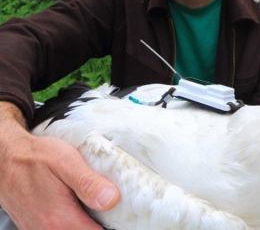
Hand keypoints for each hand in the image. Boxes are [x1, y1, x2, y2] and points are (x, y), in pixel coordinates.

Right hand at [0, 103, 119, 229]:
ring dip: (89, 223)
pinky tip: (84, 208)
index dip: (115, 226)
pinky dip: (75, 222)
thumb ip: (88, 182)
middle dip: (102, 224)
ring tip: (102, 208)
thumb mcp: (66, 161)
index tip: (126, 215)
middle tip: (116, 209)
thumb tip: (112, 199)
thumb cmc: (36, 157)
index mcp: (60, 219)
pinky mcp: (38, 228)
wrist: (6, 159)